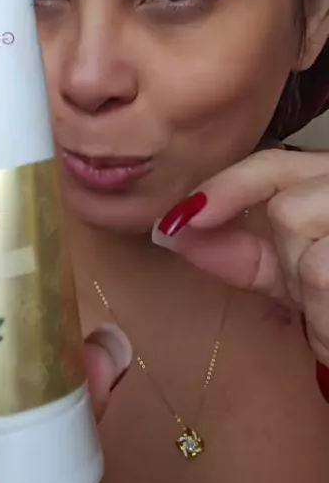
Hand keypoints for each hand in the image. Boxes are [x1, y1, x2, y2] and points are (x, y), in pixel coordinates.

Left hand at [153, 149, 328, 366]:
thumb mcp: (299, 276)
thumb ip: (242, 252)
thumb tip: (170, 232)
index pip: (272, 164)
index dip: (223, 190)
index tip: (173, 222)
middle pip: (288, 206)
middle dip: (289, 264)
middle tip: (319, 299)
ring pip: (307, 240)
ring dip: (314, 296)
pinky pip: (324, 271)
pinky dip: (328, 318)